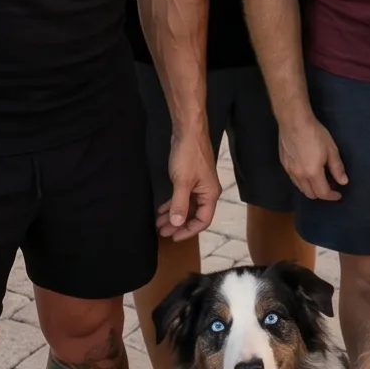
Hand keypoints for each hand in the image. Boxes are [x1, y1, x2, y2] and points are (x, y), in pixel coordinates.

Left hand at [160, 128, 220, 242]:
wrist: (188, 131)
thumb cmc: (189, 155)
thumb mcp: (182, 182)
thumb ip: (180, 204)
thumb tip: (177, 223)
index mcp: (210, 194)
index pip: (203, 220)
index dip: (188, 231)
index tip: (173, 236)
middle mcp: (207, 191)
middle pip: (195, 215)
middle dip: (179, 224)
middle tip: (163, 232)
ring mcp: (199, 184)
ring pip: (188, 206)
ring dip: (174, 215)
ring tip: (159, 223)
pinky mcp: (191, 178)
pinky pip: (183, 196)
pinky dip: (173, 204)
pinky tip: (162, 208)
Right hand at [279, 110, 346, 200]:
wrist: (294, 122)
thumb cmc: (315, 134)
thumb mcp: (331, 149)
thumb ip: (337, 168)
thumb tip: (343, 182)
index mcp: (312, 173)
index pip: (323, 193)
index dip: (332, 196)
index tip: (338, 195)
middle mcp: (299, 176)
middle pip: (310, 194)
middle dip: (322, 194)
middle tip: (330, 186)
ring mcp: (289, 171)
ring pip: (301, 188)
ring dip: (311, 189)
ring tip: (319, 180)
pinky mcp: (284, 164)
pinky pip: (294, 180)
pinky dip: (302, 182)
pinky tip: (307, 172)